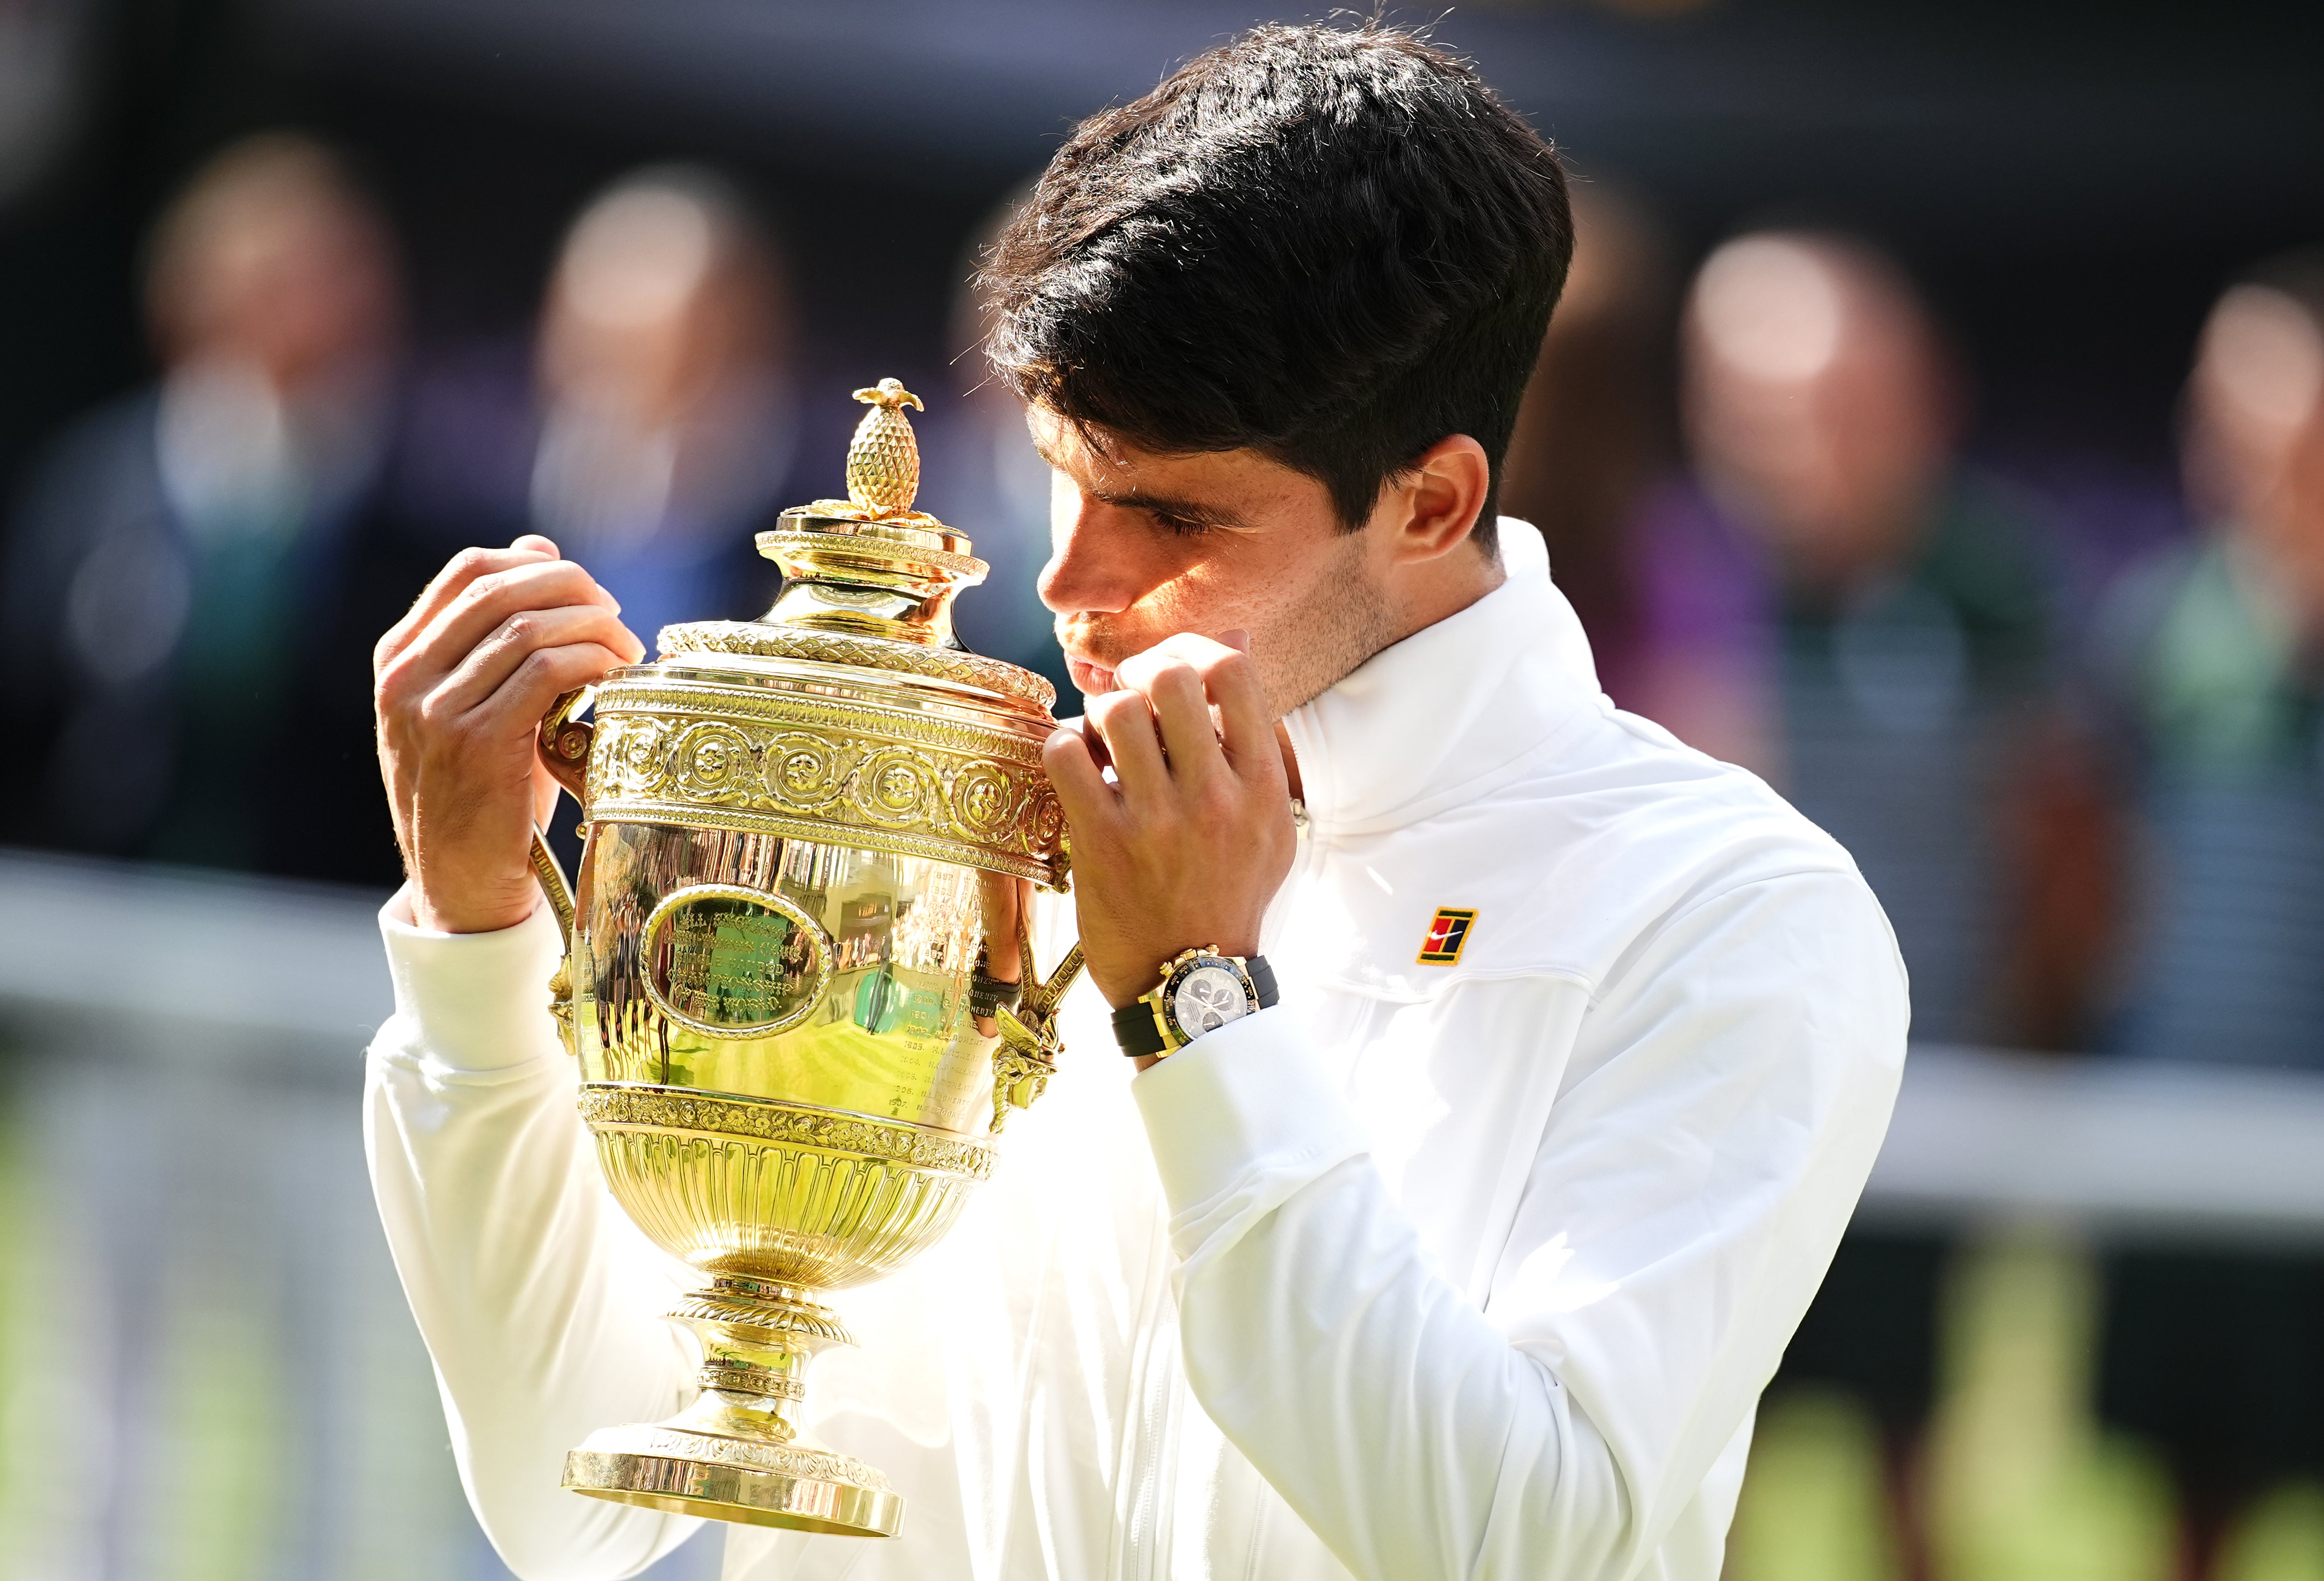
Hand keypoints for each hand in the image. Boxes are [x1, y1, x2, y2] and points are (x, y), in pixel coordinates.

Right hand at [374, 535, 643, 933]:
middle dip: (575, 590)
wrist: (459, 887)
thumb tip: (538, 548)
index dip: (537, 566)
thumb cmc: (483, 792)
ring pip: (529, 628)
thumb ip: (498, 633)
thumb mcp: (479, 705)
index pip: (470, 571)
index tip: (586, 593)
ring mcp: (436, 711)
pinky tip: (615, 681)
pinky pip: (545, 673)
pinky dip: (590, 665)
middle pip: (502, 588)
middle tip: (617, 617)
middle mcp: (406, 678)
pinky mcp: (476, 744)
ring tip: (626, 652)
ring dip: (593, 629)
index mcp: (399, 658)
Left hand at [1042, 631, 1296, 1010]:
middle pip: (1170, 678)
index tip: (1173, 670)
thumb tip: (1234, 641)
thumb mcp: (1269, 822)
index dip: (1194, 650)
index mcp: (1263, 787)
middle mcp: (1214, 798)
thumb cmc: (1229, 892)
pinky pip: (1065, 753)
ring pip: (1114, 710)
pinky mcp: (1102, 843)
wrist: (1191, 982)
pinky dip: (1063, 746)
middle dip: (1140, 673)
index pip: (1233, 673)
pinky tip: (1076, 767)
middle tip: (1130, 696)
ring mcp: (1157, 822)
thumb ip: (1254, 737)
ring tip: (1103, 741)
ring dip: (1100, 714)